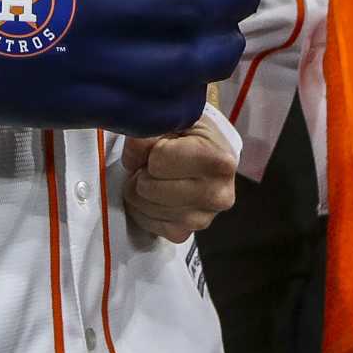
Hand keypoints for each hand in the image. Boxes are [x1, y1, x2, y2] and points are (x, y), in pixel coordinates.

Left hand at [121, 115, 236, 242]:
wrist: (209, 155)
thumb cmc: (192, 135)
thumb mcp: (177, 118)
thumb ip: (151, 129)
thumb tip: (132, 160)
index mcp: (220, 162)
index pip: (158, 159)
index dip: (154, 148)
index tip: (165, 144)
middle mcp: (217, 195)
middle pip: (147, 186)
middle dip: (144, 171)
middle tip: (156, 163)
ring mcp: (201, 219)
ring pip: (142, 205)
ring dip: (141, 189)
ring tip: (158, 176)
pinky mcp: (183, 234)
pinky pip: (144, 222)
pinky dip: (143, 206)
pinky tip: (156, 194)